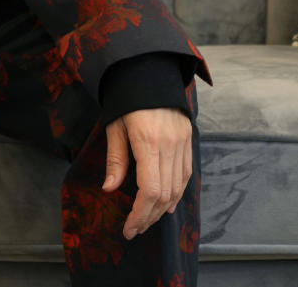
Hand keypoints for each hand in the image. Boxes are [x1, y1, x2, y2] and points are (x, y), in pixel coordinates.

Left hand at [104, 108, 191, 239]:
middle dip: (149, 216)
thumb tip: (110, 189)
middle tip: (134, 228)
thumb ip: (115, 159)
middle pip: (165, 194)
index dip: (140, 214)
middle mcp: (169, 144)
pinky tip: (166, 203)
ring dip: (163, 208)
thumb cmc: (126, 97)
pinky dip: (176, 193)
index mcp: (148, 141)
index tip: (129, 228)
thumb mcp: (115, 125)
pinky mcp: (188, 139)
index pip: (150, 190)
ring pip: (178, 187)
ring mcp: (182, 142)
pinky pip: (186, 174)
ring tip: (147, 219)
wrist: (148, 70)